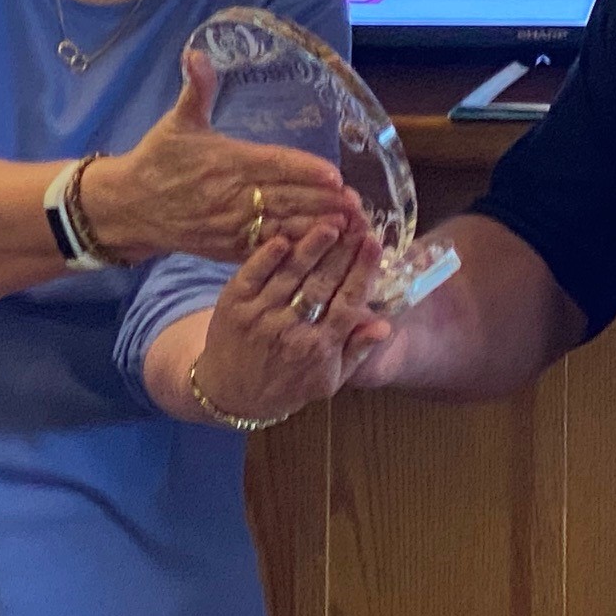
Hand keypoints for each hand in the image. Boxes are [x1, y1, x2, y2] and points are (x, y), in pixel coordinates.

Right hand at [84, 50, 357, 262]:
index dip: (305, 171)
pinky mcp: (227, 248)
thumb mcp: (177, 121)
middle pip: (286, 200)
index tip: (335, 175)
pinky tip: (319, 252)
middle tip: (358, 205)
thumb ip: (196, 89)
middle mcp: (232, 196)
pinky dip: (292, 251)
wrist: (128, 206)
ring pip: (280, 228)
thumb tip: (196, 53)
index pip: (273, 165)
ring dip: (315, 229)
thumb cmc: (157, 159)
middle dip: (322, 203)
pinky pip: (264, 251)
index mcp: (226, 161)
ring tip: (349, 228)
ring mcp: (231, 225)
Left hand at [192, 225, 393, 421]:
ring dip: (312, 246)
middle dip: (343, 249)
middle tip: (358, 219)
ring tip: (331, 221)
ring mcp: (260, 316)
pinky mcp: (233, 305)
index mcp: (320, 348)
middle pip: (323, 283)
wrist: (231, 397)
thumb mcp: (328, 379)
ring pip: (292, 274)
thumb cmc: (287, 385)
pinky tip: (284, 238)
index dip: (362, 271)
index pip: (348, 303)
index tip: (374, 242)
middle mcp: (292, 331)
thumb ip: (357, 351)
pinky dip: (268, 256)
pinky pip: (253, 274)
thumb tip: (384, 325)